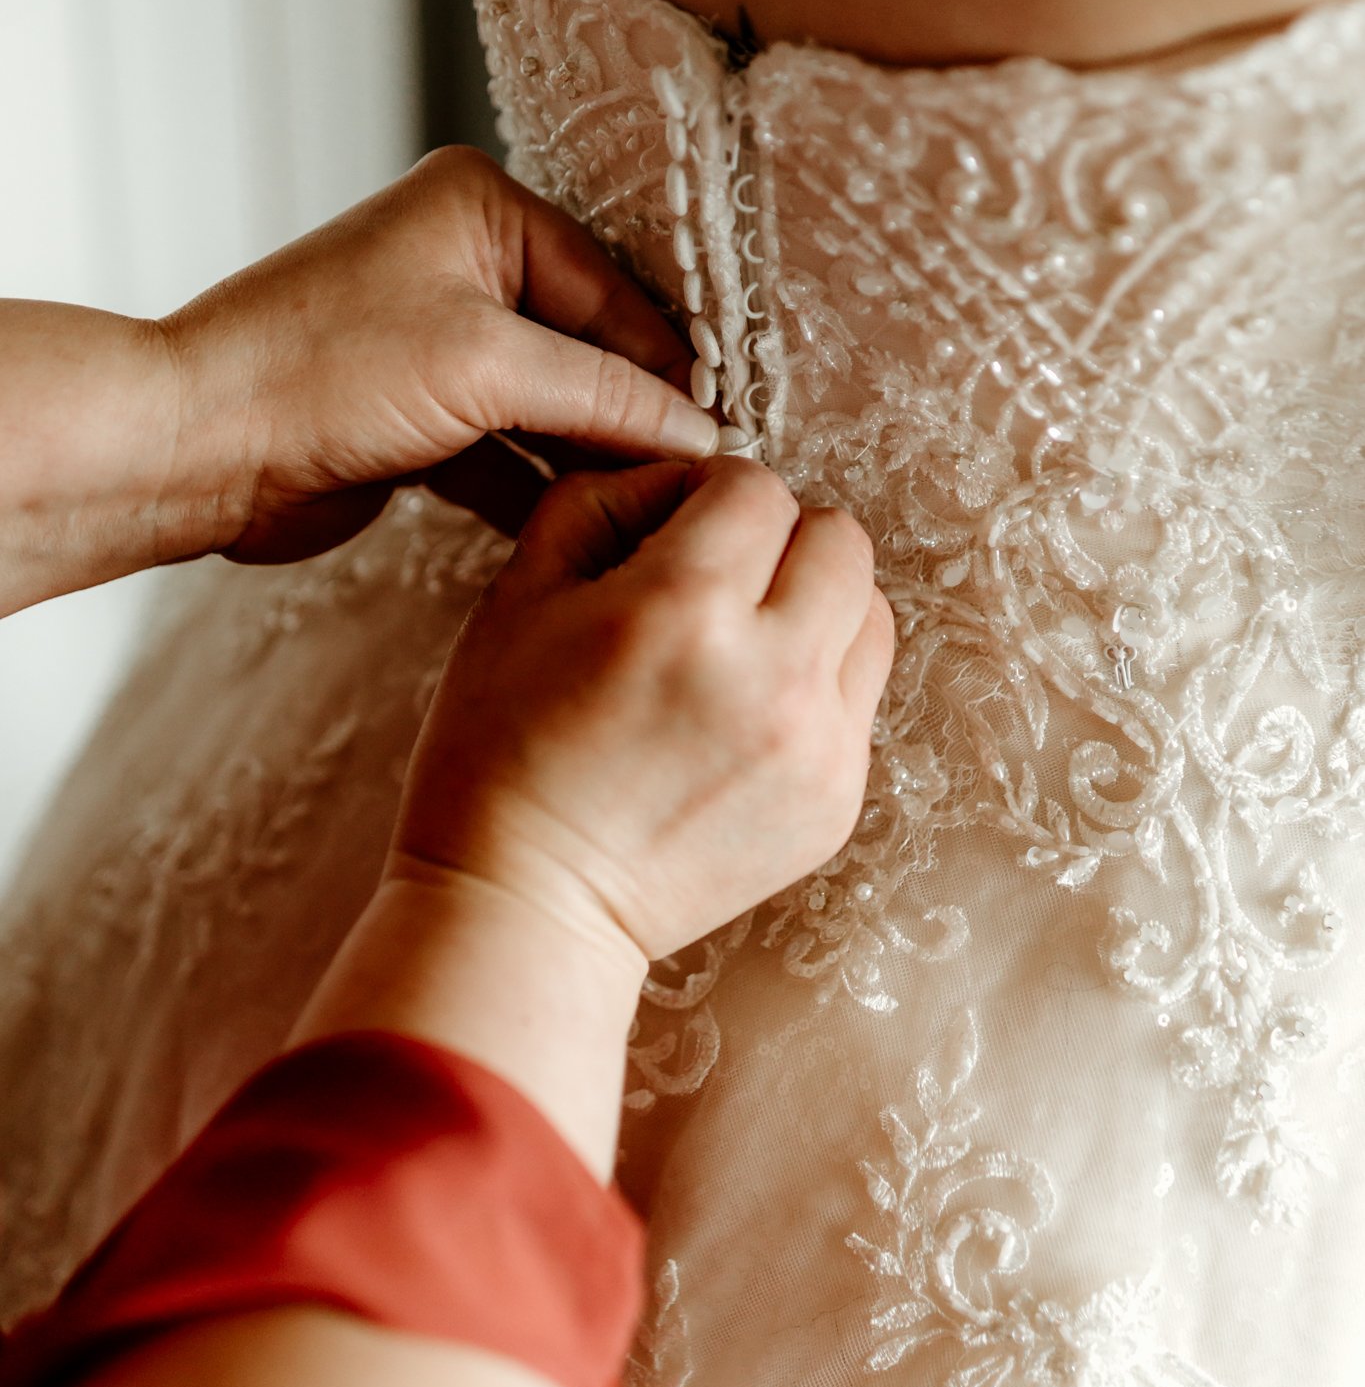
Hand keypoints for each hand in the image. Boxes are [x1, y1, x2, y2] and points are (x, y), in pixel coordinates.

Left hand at [164, 147, 717, 563]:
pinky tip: (586, 530)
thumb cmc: (315, 371)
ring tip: (653, 512)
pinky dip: (541, 490)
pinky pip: (508, 453)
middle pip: (590, 350)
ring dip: (592, 460)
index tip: (726, 438)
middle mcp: (465, 266)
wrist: (194, 448)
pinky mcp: (420, 419)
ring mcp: (441, 345)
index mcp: (483, 210)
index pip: (615, 292)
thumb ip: (604, 397)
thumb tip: (702, 432)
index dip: (671, 368)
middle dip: (635, 417)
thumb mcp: (484, 368)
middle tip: (699, 482)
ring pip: (551, 408)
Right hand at [389, 456, 894, 967]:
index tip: (670, 536)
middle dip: (779, 542)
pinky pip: (860, 699)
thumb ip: (600, 503)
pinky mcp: (838, 801)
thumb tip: (677, 480)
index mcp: (684, 609)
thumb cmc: (502, 750)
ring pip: (872, 615)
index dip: (706, 497)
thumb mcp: (516, 596)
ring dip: (814, 608)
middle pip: (842, 540)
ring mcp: (818, 747)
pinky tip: (741, 718)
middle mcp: (772, 674)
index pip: (758, 489)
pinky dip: (814, 687)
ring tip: (741, 647)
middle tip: (715, 584)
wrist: (531, 906)